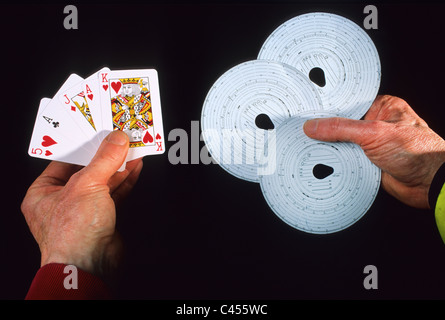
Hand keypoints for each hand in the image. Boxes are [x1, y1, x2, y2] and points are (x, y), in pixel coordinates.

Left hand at [21, 131, 142, 277]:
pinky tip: (135, 166)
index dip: (83, 145)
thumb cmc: (72, 234)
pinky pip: (115, 192)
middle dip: (104, 155)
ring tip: (132, 147)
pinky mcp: (103, 216)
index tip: (98, 132)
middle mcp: (62, 201)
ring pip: (103, 180)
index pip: (64, 160)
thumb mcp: (86, 185)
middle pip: (86, 170)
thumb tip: (116, 140)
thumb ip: (104, 160)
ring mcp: (84, 209)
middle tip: (118, 137)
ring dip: (119, 165)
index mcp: (44, 192)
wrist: (91, 265)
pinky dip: (126, 179)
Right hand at [303, 95, 444, 208]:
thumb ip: (341, 129)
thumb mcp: (374, 133)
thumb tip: (315, 126)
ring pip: (343, 144)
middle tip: (307, 131)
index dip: (329, 108)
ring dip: (332, 148)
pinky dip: (337, 162)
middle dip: (327, 130)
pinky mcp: (368, 162)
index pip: (349, 104)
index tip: (309, 112)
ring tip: (313, 146)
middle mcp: (376, 124)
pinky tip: (325, 161)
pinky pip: (346, 160)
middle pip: (343, 125)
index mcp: (382, 107)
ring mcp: (372, 144)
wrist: (429, 183)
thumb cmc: (418, 151)